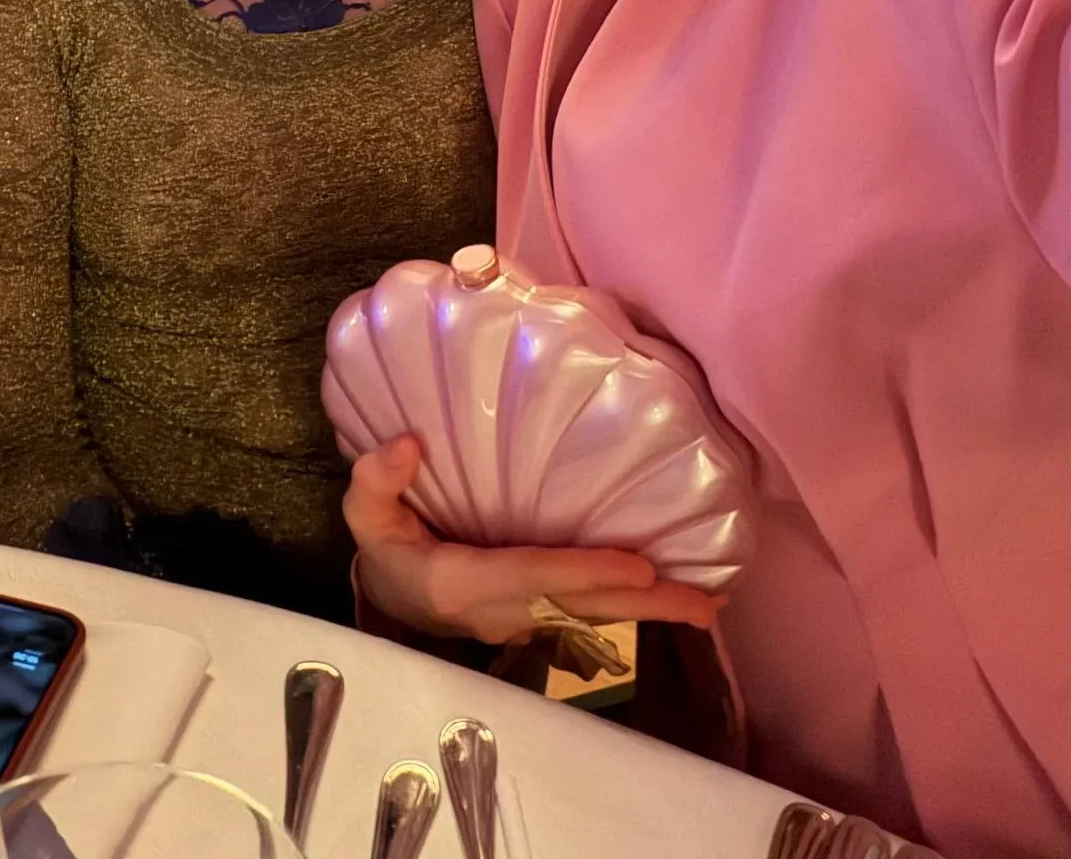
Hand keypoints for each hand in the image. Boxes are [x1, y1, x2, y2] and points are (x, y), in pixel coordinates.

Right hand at [344, 436, 720, 643]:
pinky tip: (669, 598)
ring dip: (648, 614)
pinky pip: (587, 616)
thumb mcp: (364, 517)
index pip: (532, 576)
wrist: (388, 599)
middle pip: (579, 610)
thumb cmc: (384, 548)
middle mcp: (499, 613)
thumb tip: (409, 445)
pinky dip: (629, 608)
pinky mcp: (533, 621)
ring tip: (706, 608)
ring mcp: (519, 624)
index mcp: (460, 584)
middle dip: (643, 606)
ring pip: (591, 619)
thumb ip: (376, 482)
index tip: (639, 564)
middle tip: (705, 606)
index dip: (585, 572)